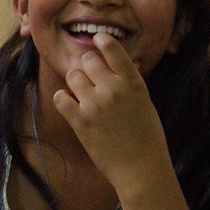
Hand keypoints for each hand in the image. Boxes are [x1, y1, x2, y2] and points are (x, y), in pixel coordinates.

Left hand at [52, 32, 172, 194]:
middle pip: (87, 59)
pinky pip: (61, 97)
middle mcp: (113, 89)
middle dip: (87, 66)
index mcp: (133, 83)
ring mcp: (94, 104)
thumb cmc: (148, 138)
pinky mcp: (80, 121)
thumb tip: (117, 65)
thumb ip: (130, 83)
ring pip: (73, 76)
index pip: (112, 49)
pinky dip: (64, 100)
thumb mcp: (145, 103)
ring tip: (83, 95)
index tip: (98, 41)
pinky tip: (72, 106)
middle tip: (91, 78)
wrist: (141, 169)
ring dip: (76, 83)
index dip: (102, 42)